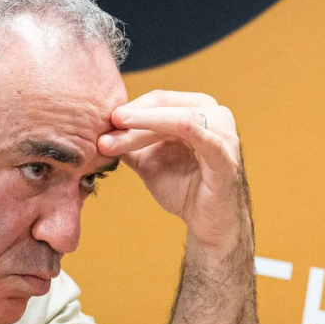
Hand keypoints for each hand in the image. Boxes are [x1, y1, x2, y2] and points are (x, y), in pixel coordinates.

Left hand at [98, 91, 249, 255]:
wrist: (207, 223)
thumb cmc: (184, 188)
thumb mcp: (149, 160)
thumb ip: (129, 142)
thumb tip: (97, 129)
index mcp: (198, 109)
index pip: (158, 100)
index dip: (130, 109)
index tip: (104, 123)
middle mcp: (215, 115)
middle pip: (166, 107)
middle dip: (134, 118)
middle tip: (106, 126)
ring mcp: (223, 136)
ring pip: (181, 119)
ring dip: (147, 126)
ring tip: (118, 139)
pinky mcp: (227, 159)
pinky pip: (209, 141)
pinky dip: (194, 131)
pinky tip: (180, 125)